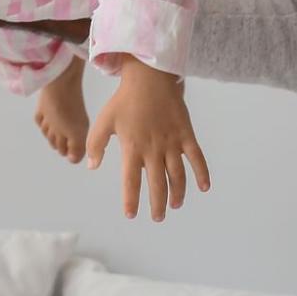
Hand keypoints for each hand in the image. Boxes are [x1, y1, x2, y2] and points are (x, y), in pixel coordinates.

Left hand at [85, 58, 210, 221]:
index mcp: (132, 147)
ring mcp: (172, 142)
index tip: (131, 215)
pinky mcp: (186, 134)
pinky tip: (204, 187)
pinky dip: (202, 173)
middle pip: (157, 184)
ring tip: (175, 205)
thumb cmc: (124, 100)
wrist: (149, 78)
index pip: (131, 181)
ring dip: (177, 193)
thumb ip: (95, 144)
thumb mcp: (103, 120)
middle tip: (157, 217)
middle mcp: (153, 149)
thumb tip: (92, 166)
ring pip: (177, 175)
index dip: (131, 200)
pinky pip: (196, 157)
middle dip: (157, 204)